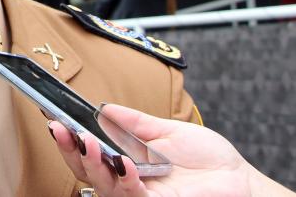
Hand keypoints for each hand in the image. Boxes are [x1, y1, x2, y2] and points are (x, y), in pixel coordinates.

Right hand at [49, 104, 295, 196]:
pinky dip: (124, 179)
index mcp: (127, 163)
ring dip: (92, 163)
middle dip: (71, 151)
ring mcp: (141, 196)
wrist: (240, 181)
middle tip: (62, 129)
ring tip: (87, 140)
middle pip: (88, 172)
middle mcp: (129, 182)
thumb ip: (134, 122)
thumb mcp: (166, 131)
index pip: (90, 154)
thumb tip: (104, 107)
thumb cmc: (209, 160)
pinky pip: (132, 195)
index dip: (70, 140)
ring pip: (104, 185)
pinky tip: (122, 162)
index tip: (56, 118)